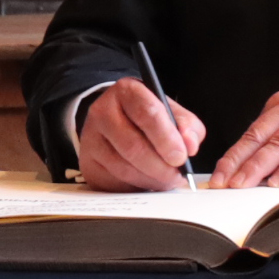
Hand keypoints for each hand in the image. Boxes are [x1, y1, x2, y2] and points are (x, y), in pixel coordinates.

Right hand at [76, 78, 206, 191]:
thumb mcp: (170, 112)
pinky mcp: (88, 163)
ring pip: (124, 168)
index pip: (147, 113)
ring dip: (151, 179)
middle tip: (177, 176)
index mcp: (127, 91)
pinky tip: (149, 181)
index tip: (181, 157)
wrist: (113, 121)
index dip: (166, 138)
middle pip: (133, 146)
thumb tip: (190, 146)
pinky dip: (137, 186)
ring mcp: (91, 138)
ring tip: (167, 180)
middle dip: (160, 166)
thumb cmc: (146, 117)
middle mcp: (102, 111)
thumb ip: (186, 125)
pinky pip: (115, 182)